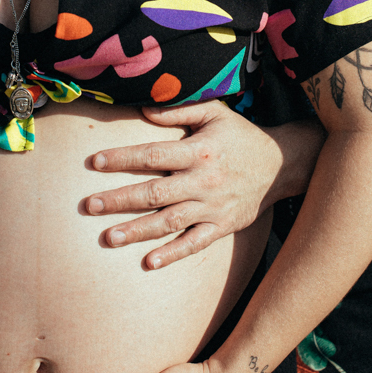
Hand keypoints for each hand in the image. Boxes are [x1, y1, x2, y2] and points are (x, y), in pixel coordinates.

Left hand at [85, 101, 322, 268]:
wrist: (282, 165)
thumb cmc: (241, 136)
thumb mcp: (215, 112)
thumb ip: (179, 110)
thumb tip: (143, 109)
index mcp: (199, 151)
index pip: (153, 155)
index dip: (122, 158)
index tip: (94, 162)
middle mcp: (203, 181)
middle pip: (155, 193)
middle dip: (120, 200)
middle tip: (89, 205)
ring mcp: (212, 207)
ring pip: (170, 222)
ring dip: (138, 231)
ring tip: (108, 238)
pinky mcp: (222, 227)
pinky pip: (195, 243)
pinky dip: (172, 254)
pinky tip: (148, 263)